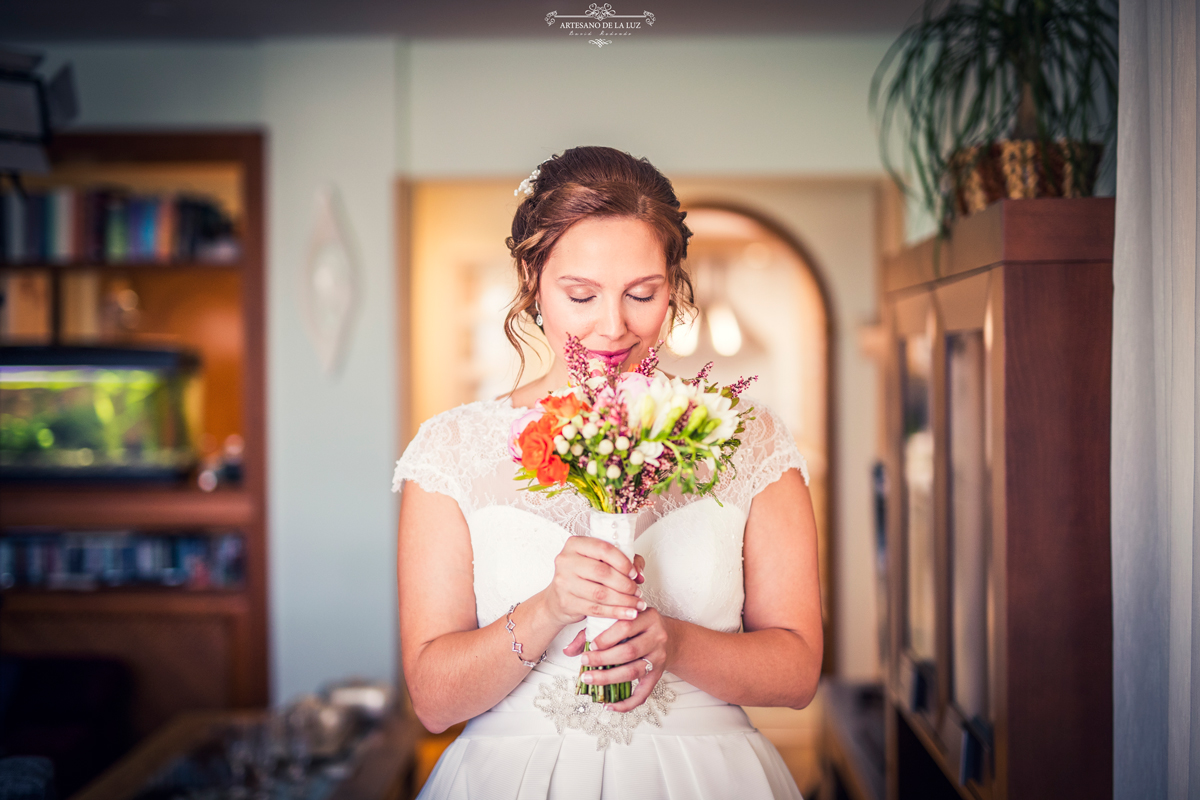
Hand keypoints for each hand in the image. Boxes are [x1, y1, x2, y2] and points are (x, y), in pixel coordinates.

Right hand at [541, 538, 645, 629]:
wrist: (557, 599)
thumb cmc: (583, 576)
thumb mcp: (600, 562)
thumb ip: (624, 561)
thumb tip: (639, 575)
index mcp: (575, 544)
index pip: (604, 549)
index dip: (623, 562)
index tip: (634, 573)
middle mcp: (566, 560)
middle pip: (603, 572)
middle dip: (625, 584)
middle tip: (637, 591)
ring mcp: (564, 582)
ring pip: (600, 593)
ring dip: (624, 601)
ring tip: (637, 604)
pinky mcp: (566, 602)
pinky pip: (596, 609)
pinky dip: (615, 612)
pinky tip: (628, 614)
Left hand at [562, 579, 672, 712]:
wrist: (669, 636)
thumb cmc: (637, 626)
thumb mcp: (620, 619)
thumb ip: (593, 630)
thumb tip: (569, 650)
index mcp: (647, 617)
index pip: (625, 626)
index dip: (607, 638)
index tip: (591, 645)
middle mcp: (657, 636)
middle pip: (629, 651)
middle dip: (603, 659)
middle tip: (584, 663)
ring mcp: (659, 657)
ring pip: (634, 671)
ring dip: (609, 678)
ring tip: (589, 679)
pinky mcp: (659, 674)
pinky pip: (644, 693)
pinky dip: (626, 703)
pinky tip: (610, 705)